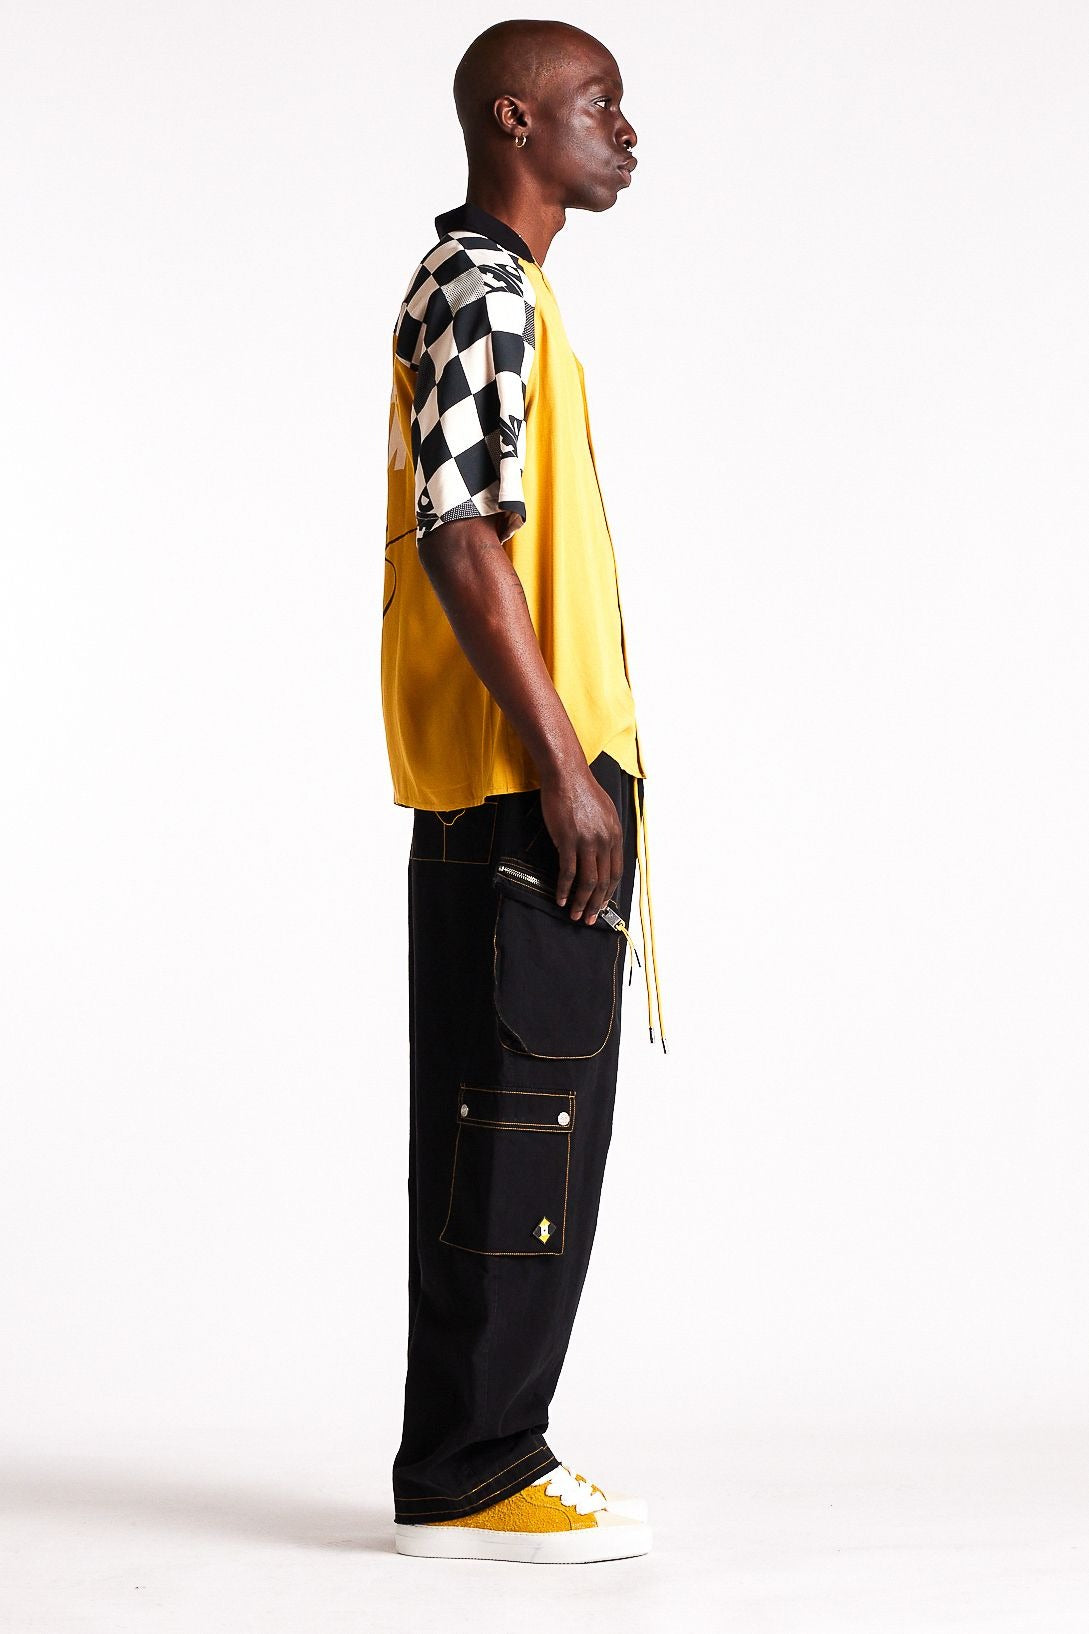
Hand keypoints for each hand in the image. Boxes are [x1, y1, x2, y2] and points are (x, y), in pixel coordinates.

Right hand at [539, 764, 623, 925]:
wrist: (566, 775)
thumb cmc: (582, 790)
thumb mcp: (605, 812)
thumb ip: (606, 834)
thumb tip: (604, 853)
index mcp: (615, 835)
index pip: (616, 873)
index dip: (609, 893)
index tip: (602, 905)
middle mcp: (605, 841)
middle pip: (604, 881)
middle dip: (597, 904)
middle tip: (590, 918)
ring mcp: (587, 842)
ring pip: (588, 881)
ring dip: (582, 902)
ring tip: (575, 915)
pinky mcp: (568, 840)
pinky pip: (568, 872)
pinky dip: (565, 889)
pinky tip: (561, 899)